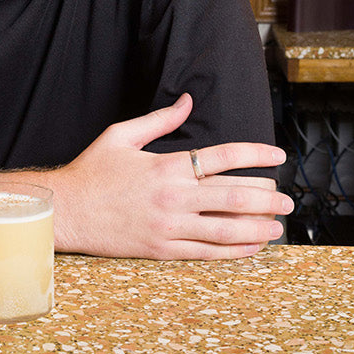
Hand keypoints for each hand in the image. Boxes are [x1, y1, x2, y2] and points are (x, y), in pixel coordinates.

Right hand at [48, 93, 292, 259]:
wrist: (66, 211)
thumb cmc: (91, 172)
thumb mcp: (121, 135)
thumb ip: (160, 120)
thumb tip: (188, 101)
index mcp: (167, 166)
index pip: (224, 156)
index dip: (256, 154)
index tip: (278, 155)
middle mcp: (174, 196)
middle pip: (234, 195)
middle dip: (268, 197)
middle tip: (288, 199)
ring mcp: (169, 226)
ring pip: (226, 228)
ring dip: (258, 226)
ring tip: (278, 225)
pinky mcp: (162, 250)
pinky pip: (208, 252)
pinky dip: (235, 250)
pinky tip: (252, 246)